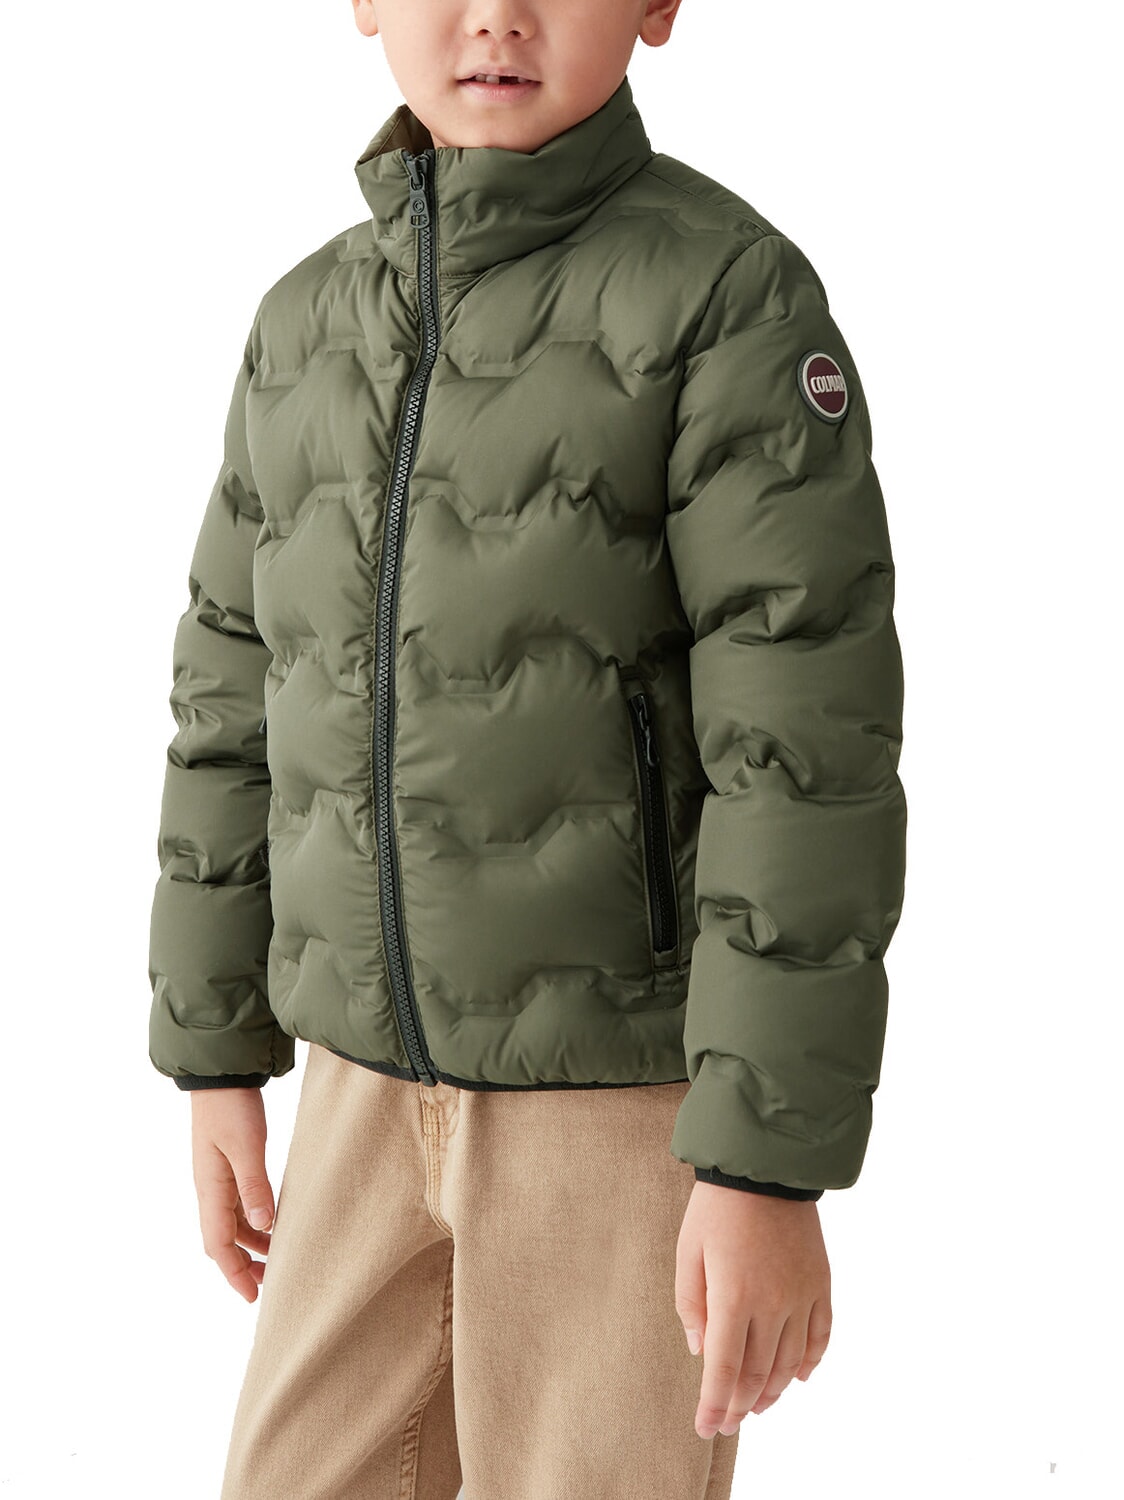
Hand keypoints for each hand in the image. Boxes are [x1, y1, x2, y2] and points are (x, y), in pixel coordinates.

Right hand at [189, 1088, 275, 1302]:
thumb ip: (254, 1185)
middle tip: (271, 1283)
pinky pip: (238, 1204)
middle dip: (243, 1264)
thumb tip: (263, 1226)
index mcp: (210, 1189)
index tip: (254, 1297)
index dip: (234, 1273)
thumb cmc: (232, 1107)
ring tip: (277, 1256)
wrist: (222, 1074)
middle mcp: (211, 1188)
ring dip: (251, 1243)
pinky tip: (273, 1221)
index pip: (218, 1245)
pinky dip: (254, 1220)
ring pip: (231, 1223)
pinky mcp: (230, 1165)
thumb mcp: (246, 1146)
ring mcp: (218, 1177)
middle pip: (222, 1240)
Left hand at [675, 1181, 831, 1438]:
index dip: (714, 1405)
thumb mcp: (688, 1252)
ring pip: (790, 1362)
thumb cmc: (718, 1207)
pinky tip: (799, 1377)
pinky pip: (821, 1335)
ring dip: (772, 1391)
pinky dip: (810, 1362)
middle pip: (757, 1373)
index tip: (706, 1428)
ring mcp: (801, 1296)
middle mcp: (771, 1304)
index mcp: (732, 1297)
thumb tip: (700, 1350)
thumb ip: (690, 1305)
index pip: (723, 1369)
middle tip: (727, 1423)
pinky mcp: (821, 1283)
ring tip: (756, 1406)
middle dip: (740, 1405)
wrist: (766, 1166)